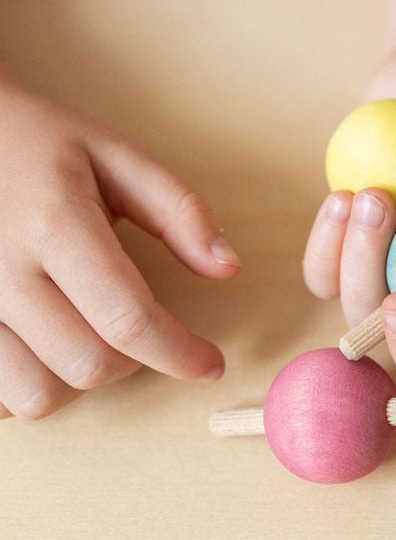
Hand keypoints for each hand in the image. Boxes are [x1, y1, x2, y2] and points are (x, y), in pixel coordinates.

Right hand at [0, 77, 239, 419]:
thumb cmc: (39, 144)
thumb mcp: (116, 156)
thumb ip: (178, 210)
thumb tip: (228, 268)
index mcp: (55, 225)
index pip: (128, 318)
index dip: (180, 353)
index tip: (210, 364)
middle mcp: (0, 272)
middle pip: (89, 365)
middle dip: (136, 360)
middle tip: (143, 328)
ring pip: (36, 395)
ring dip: (79, 379)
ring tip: (89, 334)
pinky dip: (25, 386)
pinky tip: (42, 347)